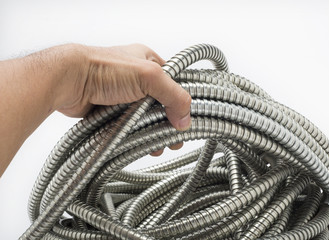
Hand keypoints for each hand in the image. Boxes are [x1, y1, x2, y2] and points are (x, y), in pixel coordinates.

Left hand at [55, 44, 190, 154]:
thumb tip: (185, 118)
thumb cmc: (103, 68)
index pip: (174, 83)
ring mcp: (124, 95)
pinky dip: (136, 135)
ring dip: (153, 133)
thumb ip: (173, 95)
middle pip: (161, 104)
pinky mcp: (112, 110)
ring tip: (159, 147)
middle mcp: (137, 78)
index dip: (182, 102)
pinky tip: (143, 146)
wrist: (68, 81)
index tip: (187, 121)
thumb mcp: (148, 76)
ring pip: (145, 117)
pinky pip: (129, 125)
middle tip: (175, 140)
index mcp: (148, 61)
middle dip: (168, 123)